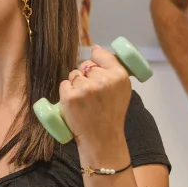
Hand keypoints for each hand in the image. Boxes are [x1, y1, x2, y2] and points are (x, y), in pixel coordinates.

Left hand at [59, 45, 133, 165]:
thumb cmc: (111, 112)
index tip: (96, 72)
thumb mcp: (122, 89)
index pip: (100, 54)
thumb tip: (94, 48)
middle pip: (85, 65)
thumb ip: (112, 68)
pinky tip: (75, 104)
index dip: (96, 62)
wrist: (102, 138)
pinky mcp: (70, 97)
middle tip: (93, 95)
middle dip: (86, 76)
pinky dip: (67, 93)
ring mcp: (85, 88)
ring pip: (74, 75)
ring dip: (76, 85)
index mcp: (119, 76)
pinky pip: (64, 84)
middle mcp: (103, 80)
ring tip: (85, 101)